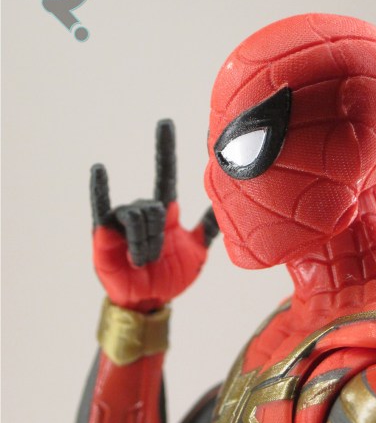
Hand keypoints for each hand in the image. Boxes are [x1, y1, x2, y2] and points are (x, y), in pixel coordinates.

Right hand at [90, 119, 218, 312]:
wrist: (150, 300)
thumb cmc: (173, 275)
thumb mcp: (198, 250)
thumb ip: (209, 227)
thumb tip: (229, 204)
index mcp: (166, 211)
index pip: (166, 172)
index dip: (166, 149)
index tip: (165, 123)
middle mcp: (144, 209)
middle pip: (155, 207)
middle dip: (157, 236)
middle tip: (156, 257)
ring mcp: (123, 219)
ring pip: (139, 217)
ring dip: (144, 245)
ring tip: (142, 262)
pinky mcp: (104, 231)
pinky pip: (103, 207)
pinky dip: (101, 189)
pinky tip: (100, 170)